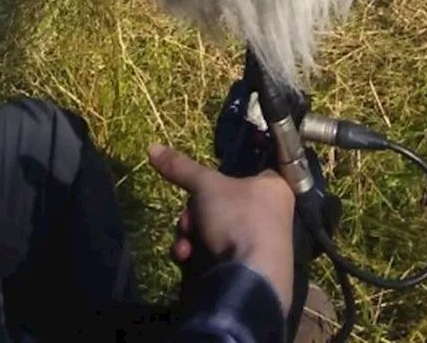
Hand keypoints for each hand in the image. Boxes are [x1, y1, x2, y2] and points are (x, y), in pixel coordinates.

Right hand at [147, 143, 295, 313]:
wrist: (251, 278)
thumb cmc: (239, 219)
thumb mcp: (206, 186)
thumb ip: (181, 167)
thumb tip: (153, 147)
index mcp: (273, 186)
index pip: (244, 170)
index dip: (218, 177)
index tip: (199, 186)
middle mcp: (271, 212)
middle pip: (220, 203)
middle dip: (194, 215)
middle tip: (189, 222)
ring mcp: (259, 242)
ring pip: (214, 228)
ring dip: (191, 236)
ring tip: (186, 246)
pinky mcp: (246, 266)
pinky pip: (217, 252)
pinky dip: (198, 254)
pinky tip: (188, 259)